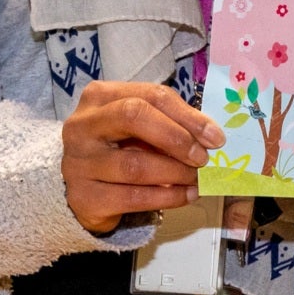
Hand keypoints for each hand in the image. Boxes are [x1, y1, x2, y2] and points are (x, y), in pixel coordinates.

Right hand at [62, 82, 225, 235]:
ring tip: (197, 179)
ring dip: (176, 173)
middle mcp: (83, 125)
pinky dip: (167, 198)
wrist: (82, 188)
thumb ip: (166, 122)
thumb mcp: (136, 125)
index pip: (150, 96)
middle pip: (133, 117)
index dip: (187, 115)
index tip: (214, 136)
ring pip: (136, 165)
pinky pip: (134, 198)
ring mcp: (79, 163)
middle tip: (202, 157)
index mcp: (100, 97)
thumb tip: (209, 135)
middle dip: (176, 138)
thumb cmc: (116, 147)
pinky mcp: (85, 197)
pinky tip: (186, 196)